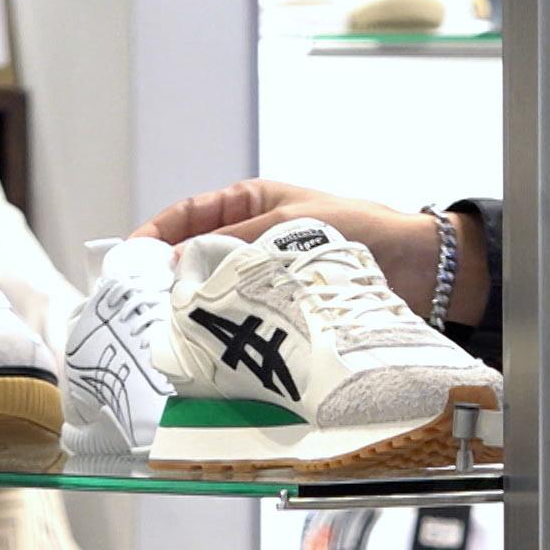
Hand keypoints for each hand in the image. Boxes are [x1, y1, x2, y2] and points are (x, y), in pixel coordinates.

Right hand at [132, 179, 485, 325]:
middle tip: (144, 303)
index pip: (188, 214)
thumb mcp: (289, 226)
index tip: (130, 259)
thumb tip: (181, 262)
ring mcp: (268, 277)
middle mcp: (254, 241)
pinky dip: (230, 328)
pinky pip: (248, 317)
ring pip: (220, 292)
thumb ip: (234, 244)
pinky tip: (215, 344)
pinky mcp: (285, 310)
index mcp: (251, 204)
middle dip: (169, 279)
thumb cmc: (363, 229)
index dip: (155, 235)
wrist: (419, 268)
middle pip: (197, 258)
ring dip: (199, 308)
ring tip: (174, 328)